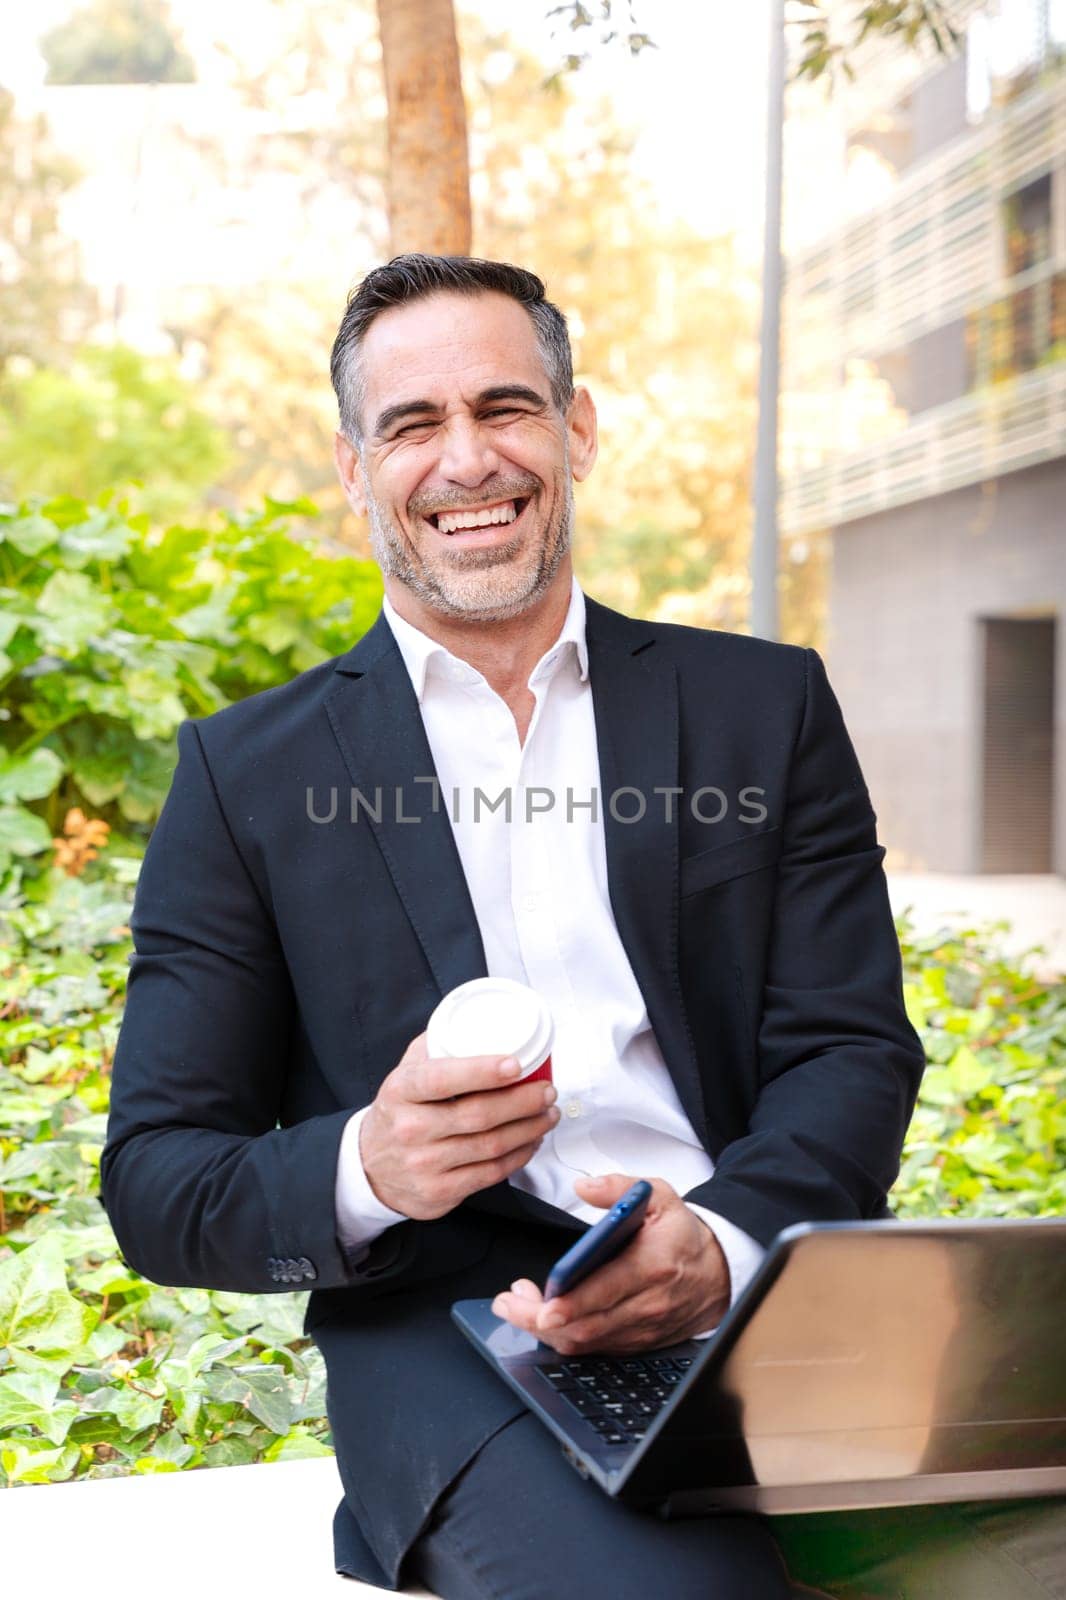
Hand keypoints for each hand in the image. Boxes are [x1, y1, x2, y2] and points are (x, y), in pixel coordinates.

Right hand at [359, 1031, 559, 1219]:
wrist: (370, 1167)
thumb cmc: (399, 1112)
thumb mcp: (405, 1072)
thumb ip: (436, 1045)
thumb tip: (478, 1020)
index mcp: (401, 1090)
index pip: (442, 1078)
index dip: (482, 1071)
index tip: (515, 1064)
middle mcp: (410, 1128)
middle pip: (478, 1115)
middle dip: (522, 1101)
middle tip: (547, 1090)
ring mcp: (424, 1164)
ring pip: (491, 1146)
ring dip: (529, 1128)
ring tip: (547, 1113)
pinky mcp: (439, 1192)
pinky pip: (490, 1174)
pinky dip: (519, 1156)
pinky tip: (531, 1141)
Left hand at [490, 1173, 729, 1354]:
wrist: (718, 1273)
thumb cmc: (683, 1234)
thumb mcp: (659, 1196)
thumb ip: (620, 1187)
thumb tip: (585, 1187)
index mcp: (652, 1266)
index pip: (606, 1291)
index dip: (571, 1304)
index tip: (543, 1305)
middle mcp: (646, 1304)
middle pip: (587, 1325)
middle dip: (539, 1320)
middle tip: (508, 1304)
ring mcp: (641, 1329)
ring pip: (586, 1341)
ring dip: (546, 1329)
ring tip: (518, 1306)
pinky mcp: (636, 1343)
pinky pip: (595, 1349)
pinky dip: (565, 1337)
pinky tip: (544, 1318)